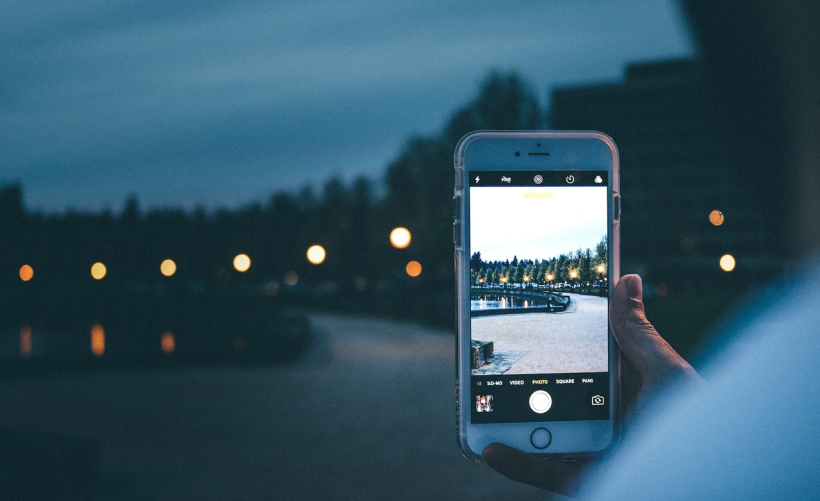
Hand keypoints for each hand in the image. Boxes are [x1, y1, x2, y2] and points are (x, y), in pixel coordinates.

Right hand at [483, 274, 701, 495]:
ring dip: (506, 421)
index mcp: (626, 390)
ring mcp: (593, 451)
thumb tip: (625, 280)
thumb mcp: (668, 374)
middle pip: (552, 397)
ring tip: (478, 402)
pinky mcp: (585, 480)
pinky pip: (544, 474)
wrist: (711, 483)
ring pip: (541, 434)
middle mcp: (606, 420)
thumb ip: (638, 334)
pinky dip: (514, 464)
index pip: (583, 361)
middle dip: (519, 382)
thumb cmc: (701, 429)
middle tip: (489, 361)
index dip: (554, 342)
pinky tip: (489, 448)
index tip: (525, 321)